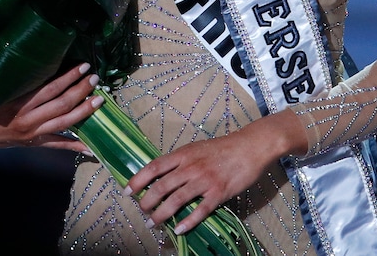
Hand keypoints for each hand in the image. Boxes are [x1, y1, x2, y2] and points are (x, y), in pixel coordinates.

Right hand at [0, 62, 102, 152]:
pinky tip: (91, 147)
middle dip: (80, 90)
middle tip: (95, 77)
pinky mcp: (34, 143)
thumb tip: (28, 48)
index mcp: (17, 102)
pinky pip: (58, 145)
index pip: (50, 88)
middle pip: (61, 104)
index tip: (82, 65)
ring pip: (63, 123)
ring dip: (83, 111)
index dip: (68, 77)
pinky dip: (75, 147)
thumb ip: (12, 72)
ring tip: (99, 99)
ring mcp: (32, 133)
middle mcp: (27, 119)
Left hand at [125, 123, 271, 234]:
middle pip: (162, 186)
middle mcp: (191, 166)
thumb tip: (161, 174)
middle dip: (147, 201)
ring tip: (153, 223)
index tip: (127, 191)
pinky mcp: (218, 193)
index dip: (139, 179)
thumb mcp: (197, 148)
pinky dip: (188, 221)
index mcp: (184, 154)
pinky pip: (200, 210)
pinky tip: (179, 229)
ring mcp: (204, 180)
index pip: (155, 167)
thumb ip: (180, 160)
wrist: (248, 147)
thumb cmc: (222, 148)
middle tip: (141, 211)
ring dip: (162, 214)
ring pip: (177, 200)